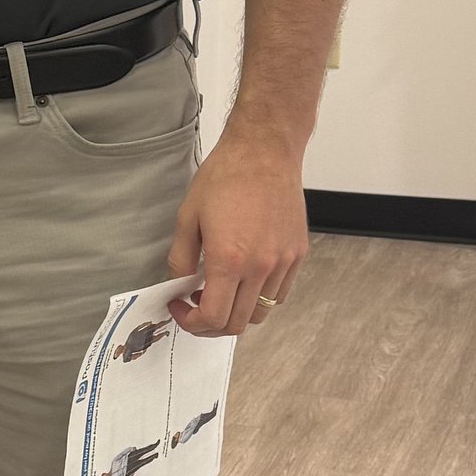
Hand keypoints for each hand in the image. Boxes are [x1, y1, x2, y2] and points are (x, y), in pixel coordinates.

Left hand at [167, 120, 307, 338]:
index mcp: (229, 260)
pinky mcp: (297, 253)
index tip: (180, 308)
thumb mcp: (188, 216)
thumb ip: (180, 258)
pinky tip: (244, 278)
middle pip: (237, 323)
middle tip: (196, 307)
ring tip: (221, 291)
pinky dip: (259, 297)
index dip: (191, 322)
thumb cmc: (226, 176)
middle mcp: (260, 266)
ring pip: (260, 312)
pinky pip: (279, 293)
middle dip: (211, 324)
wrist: (264, 151)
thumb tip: (178, 284)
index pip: (213, 317)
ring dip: (237, 312)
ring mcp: (283, 262)